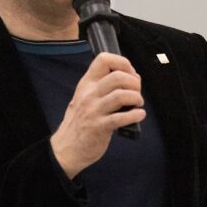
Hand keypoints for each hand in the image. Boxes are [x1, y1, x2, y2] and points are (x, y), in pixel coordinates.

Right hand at [50, 52, 145, 178]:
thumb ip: (104, 86)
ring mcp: (93, 111)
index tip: (130, 74)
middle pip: (118, 76)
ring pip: (121, 95)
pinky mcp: (99, 127)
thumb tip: (132, 77)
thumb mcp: (85, 97)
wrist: (67, 148)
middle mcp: (89, 94)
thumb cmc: (80, 122)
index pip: (103, 59)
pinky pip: (121, 118)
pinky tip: (139, 115)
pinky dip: (135, 115)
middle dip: (134, 83)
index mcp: (86, 83)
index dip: (122, 63)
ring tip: (138, 104)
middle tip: (137, 92)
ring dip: (136, 98)